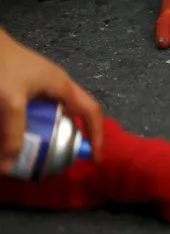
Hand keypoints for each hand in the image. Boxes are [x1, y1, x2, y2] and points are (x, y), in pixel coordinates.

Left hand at [0, 28, 103, 171]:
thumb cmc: (3, 66)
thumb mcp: (10, 101)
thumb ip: (13, 133)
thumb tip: (10, 167)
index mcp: (63, 87)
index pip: (91, 112)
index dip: (97, 135)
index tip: (95, 158)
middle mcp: (56, 86)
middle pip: (71, 116)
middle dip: (66, 139)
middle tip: (57, 159)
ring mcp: (39, 85)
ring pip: (50, 114)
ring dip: (45, 133)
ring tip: (35, 150)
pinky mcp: (23, 85)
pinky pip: (33, 110)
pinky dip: (28, 124)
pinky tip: (14, 133)